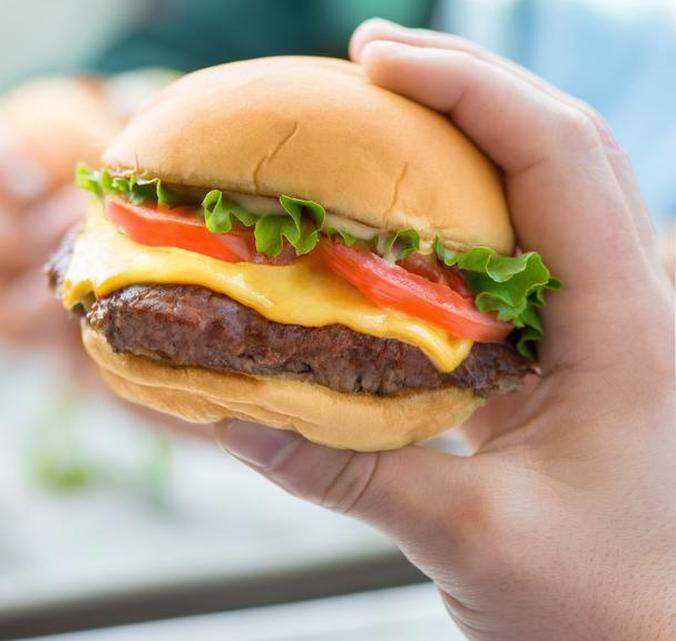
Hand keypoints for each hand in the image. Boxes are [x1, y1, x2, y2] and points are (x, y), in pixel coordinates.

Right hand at [216, 20, 674, 640]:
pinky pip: (529, 246)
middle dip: (464, 86)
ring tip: (381, 109)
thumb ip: (346, 472)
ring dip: (470, 134)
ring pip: (554, 187)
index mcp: (631, 330)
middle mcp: (635, 305)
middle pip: (562, 146)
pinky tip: (405, 213)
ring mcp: (614, 324)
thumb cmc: (601, 609)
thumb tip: (229, 413)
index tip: (373, 57)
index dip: (469, 87)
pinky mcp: (583, 352)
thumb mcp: (467, 542)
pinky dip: (465, 204)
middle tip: (364, 61)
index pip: (559, 159)